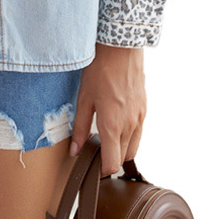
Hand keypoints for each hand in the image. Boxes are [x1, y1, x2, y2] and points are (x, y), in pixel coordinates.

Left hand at [69, 42, 146, 175]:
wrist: (121, 48)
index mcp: (112, 126)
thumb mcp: (83, 98)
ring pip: (133, 146)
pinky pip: (139, 132)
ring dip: (121, 148)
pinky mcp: (144, 109)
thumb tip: (75, 150)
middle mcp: (130, 125)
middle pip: (123, 157)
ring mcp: (140, 117)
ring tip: (105, 134)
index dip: (102, 170)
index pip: (112, 163)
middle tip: (95, 147)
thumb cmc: (100, 69)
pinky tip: (116, 121)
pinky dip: (129, 135)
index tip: (93, 166)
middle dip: (110, 158)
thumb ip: (79, 127)